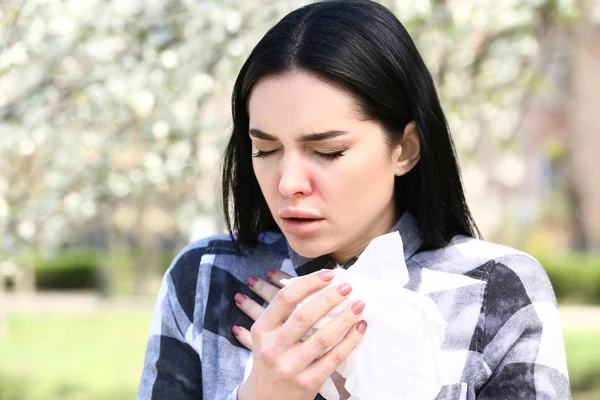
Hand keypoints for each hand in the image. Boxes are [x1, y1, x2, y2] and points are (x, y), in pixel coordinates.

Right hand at [232, 269, 365, 399]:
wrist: (265, 399)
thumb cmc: (270, 358)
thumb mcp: (265, 334)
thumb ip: (282, 311)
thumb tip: (313, 280)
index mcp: (263, 329)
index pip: (285, 299)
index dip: (308, 283)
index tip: (328, 274)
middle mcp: (274, 348)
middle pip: (304, 316)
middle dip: (329, 298)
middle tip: (347, 287)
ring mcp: (290, 367)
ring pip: (322, 338)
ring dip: (344, 318)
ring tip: (359, 305)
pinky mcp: (307, 382)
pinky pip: (333, 358)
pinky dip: (350, 342)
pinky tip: (360, 328)